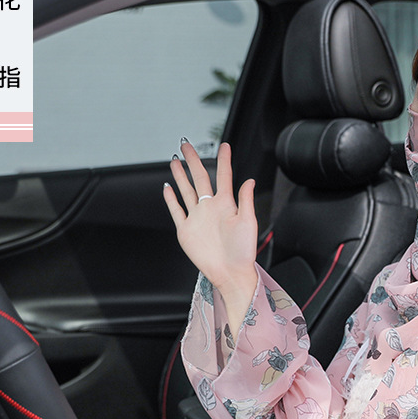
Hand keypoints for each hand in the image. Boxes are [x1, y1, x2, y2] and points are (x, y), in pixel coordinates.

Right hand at [164, 141, 258, 312]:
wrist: (230, 273)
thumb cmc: (243, 252)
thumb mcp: (249, 222)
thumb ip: (246, 199)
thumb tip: (249, 180)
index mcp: (226, 205)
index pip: (224, 176)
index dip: (224, 160)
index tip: (224, 146)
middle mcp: (210, 208)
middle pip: (199, 178)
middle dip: (194, 161)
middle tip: (187, 145)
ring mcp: (197, 218)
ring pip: (186, 191)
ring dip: (180, 176)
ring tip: (175, 161)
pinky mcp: (186, 230)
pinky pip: (177, 211)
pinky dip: (171, 200)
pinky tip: (168, 188)